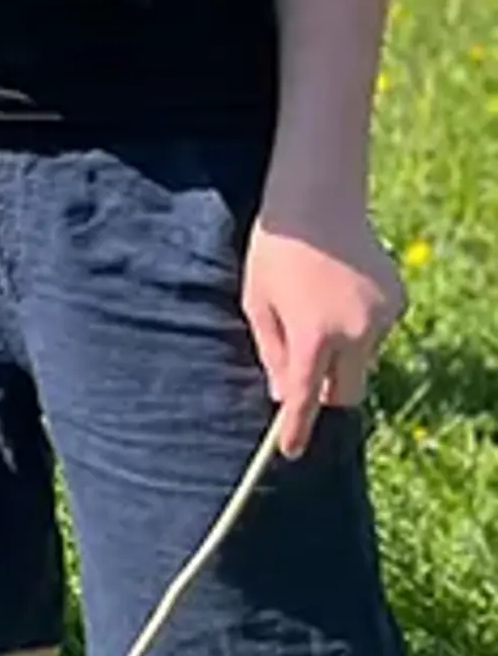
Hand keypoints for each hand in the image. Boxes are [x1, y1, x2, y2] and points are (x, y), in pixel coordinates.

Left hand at [246, 208, 407, 458]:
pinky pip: (375, 333)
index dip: (298, 428)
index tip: (290, 451)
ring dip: (341, 356)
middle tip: (304, 379)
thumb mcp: (257, 303)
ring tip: (315, 312)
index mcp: (313, 334)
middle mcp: (355, 332)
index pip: (305, 397)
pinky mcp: (397, 302)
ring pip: (363, 361)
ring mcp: (382, 317)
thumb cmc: (275, 253)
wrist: (318, 203)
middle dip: (326, 395)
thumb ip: (271, 352)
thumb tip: (284, 396)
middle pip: (346, 391)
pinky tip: (337, 296)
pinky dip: (357, 330)